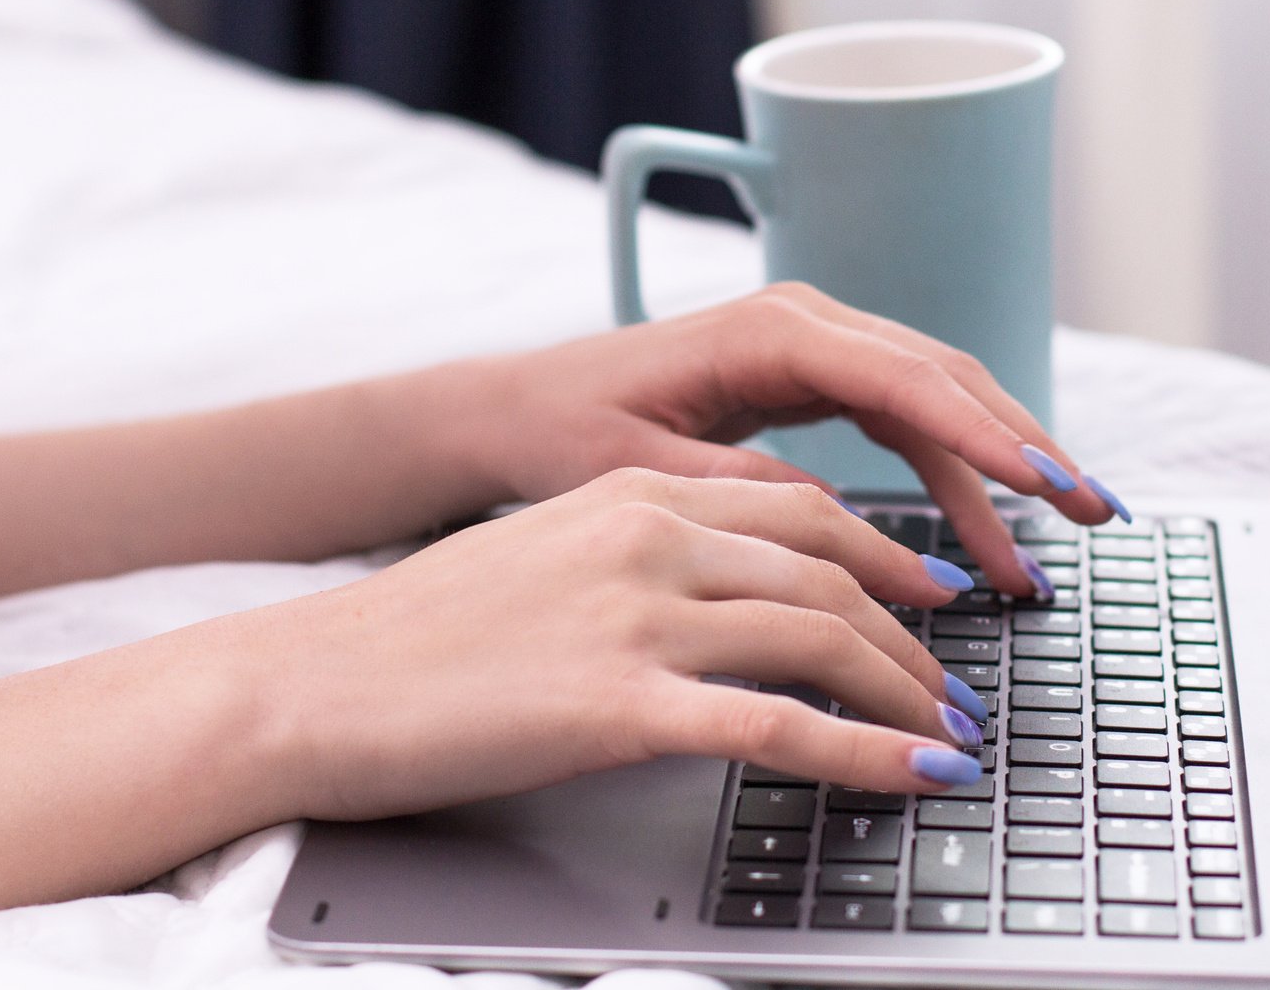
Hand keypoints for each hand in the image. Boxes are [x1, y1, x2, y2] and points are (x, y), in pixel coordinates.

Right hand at [266, 469, 991, 819]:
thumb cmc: (421, 636)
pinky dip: (864, 753)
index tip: (937, 598)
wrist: (309, 683)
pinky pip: (777, 726)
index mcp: (636, 492)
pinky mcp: (618, 702)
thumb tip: (737, 601)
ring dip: (909, 696)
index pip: (804, 510)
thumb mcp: (550, 555)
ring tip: (952, 740)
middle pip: (834, 571)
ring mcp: (637, 614)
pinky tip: (912, 778)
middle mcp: (650, 535)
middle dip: (917, 636)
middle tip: (960, 689)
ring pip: (823, 638)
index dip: (889, 554)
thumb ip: (648, 560)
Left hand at [447, 283, 1130, 596]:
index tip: (1046, 484)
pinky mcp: (816, 379)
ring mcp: (818, 347)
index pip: (907, 378)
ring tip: (1060, 536)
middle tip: (1093, 511)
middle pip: (947, 379)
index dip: (985, 434)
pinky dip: (955, 470)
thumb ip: (754, 499)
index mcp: (771, 332)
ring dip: (1002, 466)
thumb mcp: (645, 476)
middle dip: (1025, 445)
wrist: (516, 409)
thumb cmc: (567, 432)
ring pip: (940, 400)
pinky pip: (908, 420)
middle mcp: (809, 324)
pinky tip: (989, 524)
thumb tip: (853, 536)